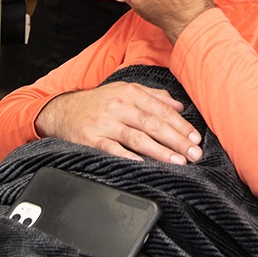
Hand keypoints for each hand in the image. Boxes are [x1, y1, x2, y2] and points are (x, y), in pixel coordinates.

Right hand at [35, 81, 202, 164]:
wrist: (62, 110)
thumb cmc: (98, 102)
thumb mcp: (124, 90)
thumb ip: (153, 97)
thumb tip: (179, 106)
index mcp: (130, 93)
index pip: (161, 109)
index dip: (180, 124)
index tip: (195, 137)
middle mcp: (118, 106)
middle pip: (152, 124)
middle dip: (176, 139)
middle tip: (193, 153)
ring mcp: (104, 123)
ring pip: (137, 137)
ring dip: (159, 151)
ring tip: (177, 161)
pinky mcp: (91, 139)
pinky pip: (112, 150)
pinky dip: (128, 158)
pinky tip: (143, 165)